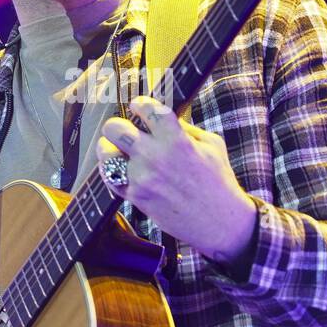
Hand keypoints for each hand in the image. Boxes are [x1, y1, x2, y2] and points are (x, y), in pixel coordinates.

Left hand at [96, 95, 258, 264]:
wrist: (220, 223)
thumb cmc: (219, 182)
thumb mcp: (212, 145)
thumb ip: (185, 129)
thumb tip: (162, 118)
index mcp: (177, 140)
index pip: (148, 110)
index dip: (140, 103)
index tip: (139, 106)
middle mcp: (156, 157)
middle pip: (116, 129)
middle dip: (117, 124)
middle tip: (124, 128)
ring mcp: (142, 179)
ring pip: (106, 153)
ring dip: (110, 147)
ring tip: (117, 148)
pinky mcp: (136, 197)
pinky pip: (110, 177)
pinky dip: (111, 169)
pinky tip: (118, 166)